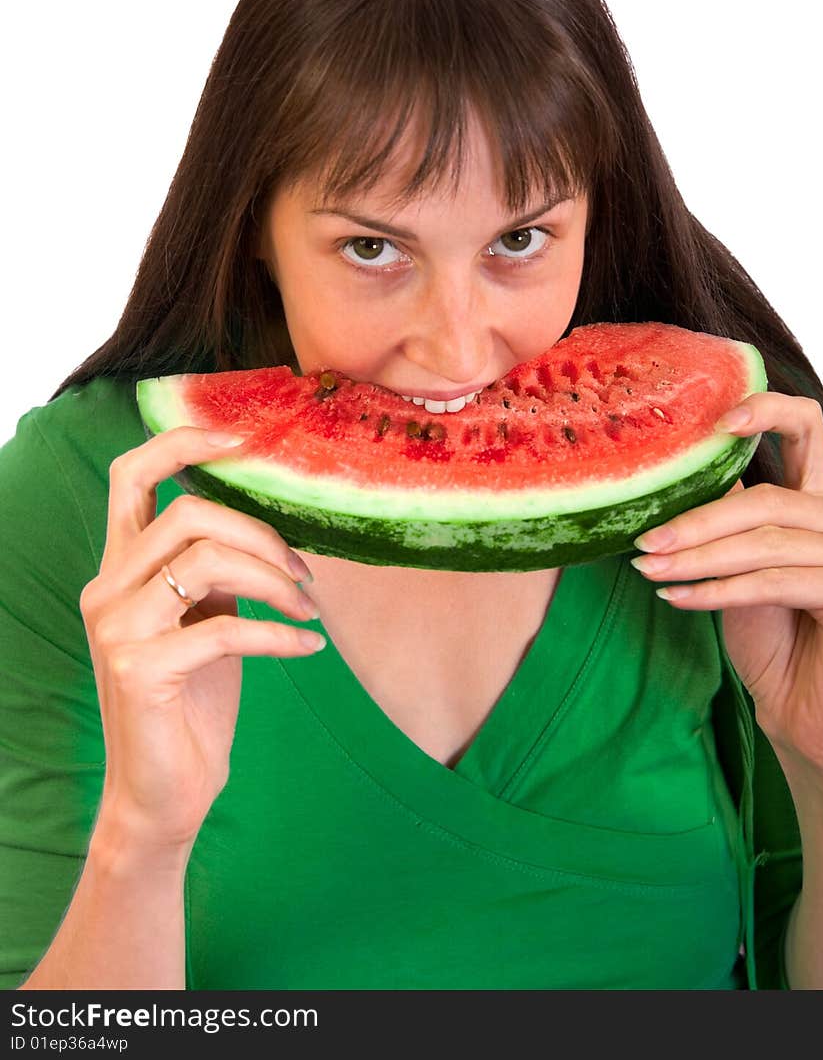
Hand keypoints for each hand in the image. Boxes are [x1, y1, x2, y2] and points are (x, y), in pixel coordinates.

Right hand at [80, 426, 322, 854]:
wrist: (163, 794)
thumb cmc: (191, 703)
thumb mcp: (206, 621)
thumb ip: (217, 572)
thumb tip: (270, 532)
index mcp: (121, 569)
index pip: (131, 477)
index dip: (182, 442)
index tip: (242, 438)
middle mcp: (107, 590)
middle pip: (188, 514)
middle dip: (260, 534)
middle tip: (302, 572)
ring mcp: (117, 630)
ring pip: (205, 562)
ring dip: (273, 580)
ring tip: (306, 607)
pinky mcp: (139, 670)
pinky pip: (225, 628)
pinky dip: (278, 633)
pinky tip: (306, 647)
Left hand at [629, 392, 822, 785]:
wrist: (814, 722)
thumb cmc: (780, 648)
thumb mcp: (743, 575)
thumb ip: (728, 529)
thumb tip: (677, 481)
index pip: (806, 431)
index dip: (766, 411)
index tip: (715, 421)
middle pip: (767, 498)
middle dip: (697, 519)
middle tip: (644, 540)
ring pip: (764, 541)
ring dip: (698, 558)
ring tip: (649, 571)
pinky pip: (775, 582)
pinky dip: (720, 590)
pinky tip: (679, 599)